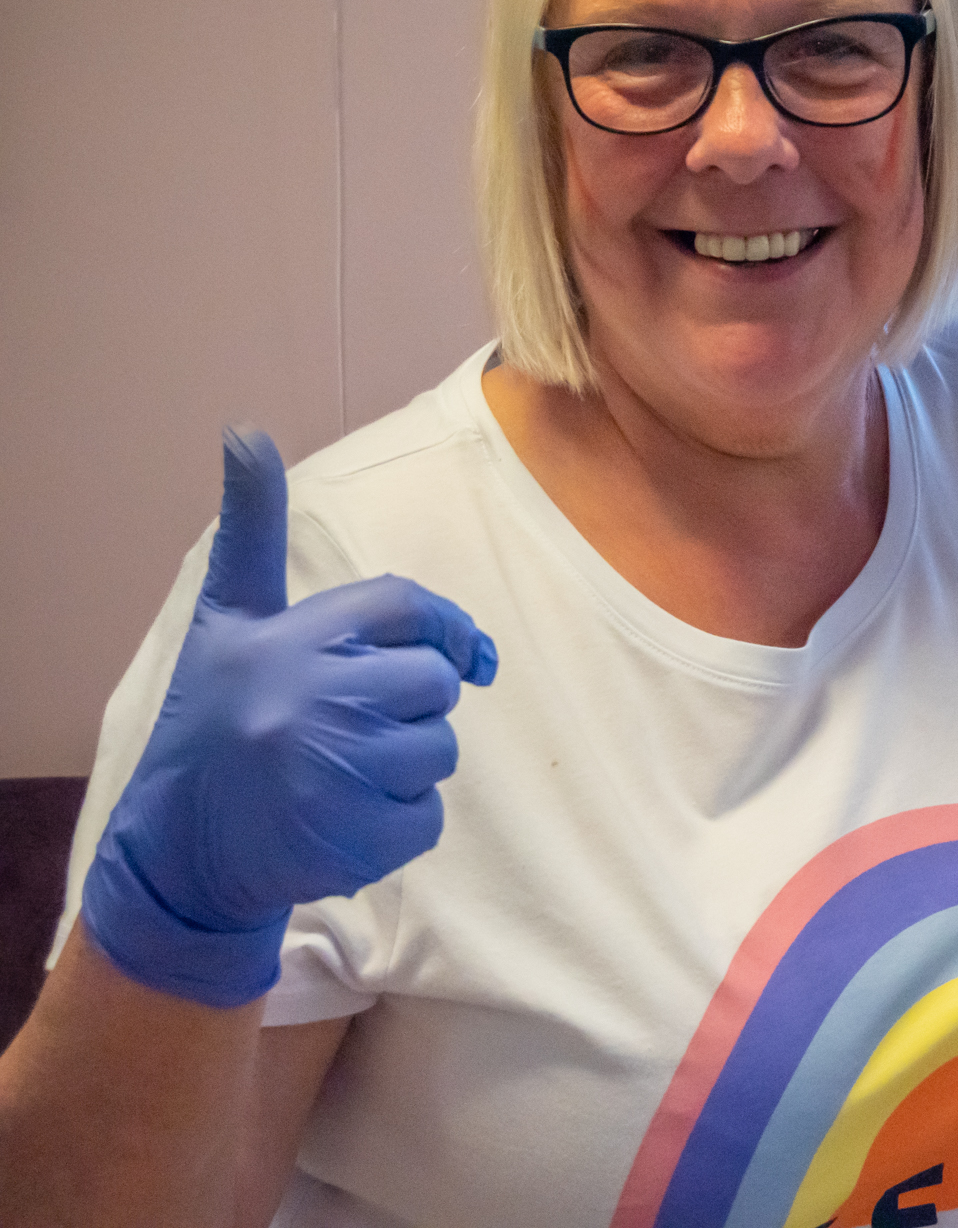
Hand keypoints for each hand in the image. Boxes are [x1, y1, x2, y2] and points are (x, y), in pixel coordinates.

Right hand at [80, 429, 496, 1006]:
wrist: (177, 849)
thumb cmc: (216, 720)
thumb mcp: (227, 620)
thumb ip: (252, 530)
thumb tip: (245, 429)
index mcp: (287, 639)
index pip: (404, 607)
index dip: (442, 629)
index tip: (460, 653)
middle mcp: (310, 698)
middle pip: (434, 683)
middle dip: (412, 705)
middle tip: (350, 726)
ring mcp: (334, 771)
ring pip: (439, 751)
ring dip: (406, 766)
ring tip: (337, 774)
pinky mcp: (354, 840)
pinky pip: (428, 817)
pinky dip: (399, 825)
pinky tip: (341, 820)